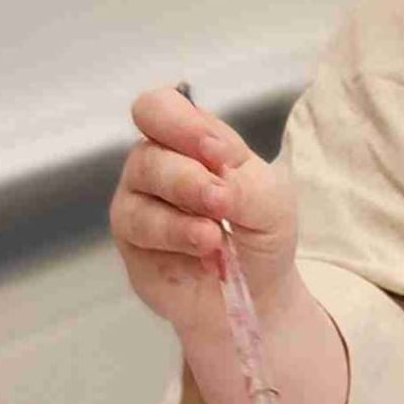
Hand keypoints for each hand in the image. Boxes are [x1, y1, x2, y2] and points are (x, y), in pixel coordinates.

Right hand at [111, 87, 297, 332]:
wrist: (258, 294)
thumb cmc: (261, 235)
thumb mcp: (271, 202)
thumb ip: (244, 182)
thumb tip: (213, 166)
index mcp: (190, 140)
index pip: (160, 109)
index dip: (179, 124)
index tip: (214, 152)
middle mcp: (157, 165)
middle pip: (148, 152)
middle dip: (188, 178)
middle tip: (221, 202)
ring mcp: (139, 202)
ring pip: (140, 191)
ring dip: (182, 211)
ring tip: (215, 237)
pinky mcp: (131, 241)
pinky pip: (138, 229)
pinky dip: (176, 238)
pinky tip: (205, 252)